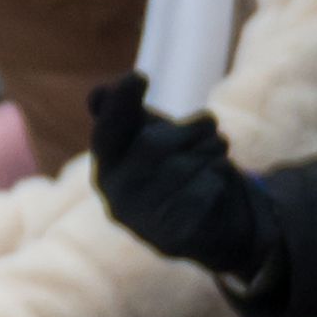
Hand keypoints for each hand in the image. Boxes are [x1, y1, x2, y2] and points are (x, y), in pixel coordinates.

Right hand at [89, 76, 277, 282]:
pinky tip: (217, 184)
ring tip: (216, 154)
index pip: (107, 134)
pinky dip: (219, 179)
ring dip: (211, 151)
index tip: (137, 76)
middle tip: (210, 126)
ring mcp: (143, 224)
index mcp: (108, 170)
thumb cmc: (179, 170)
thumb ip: (128, 114)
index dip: (120, 106)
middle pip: (154, 147)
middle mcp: (117, 200)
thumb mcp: (153, 135)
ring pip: (186, 167)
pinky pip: (205, 190)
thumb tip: (98, 95)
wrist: (215, 224)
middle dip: (192, 129)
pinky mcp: (174, 239)